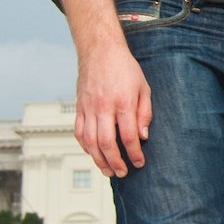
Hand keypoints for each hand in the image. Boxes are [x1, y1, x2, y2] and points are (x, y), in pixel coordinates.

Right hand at [75, 34, 150, 177]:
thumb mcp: (144, 87)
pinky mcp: (79, 107)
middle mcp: (103, 107)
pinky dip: (85, 146)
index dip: (134, 153)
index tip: (139, 163)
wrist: (100, 50)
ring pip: (90, 141)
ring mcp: (88, 108)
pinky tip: (93, 154)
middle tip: (122, 173)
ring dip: (98, 159)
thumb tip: (142, 137)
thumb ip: (144, 113)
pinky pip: (79, 132)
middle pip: (106, 143)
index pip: (128, 135)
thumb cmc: (125, 68)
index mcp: (123, 102)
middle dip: (115, 162)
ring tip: (108, 170)